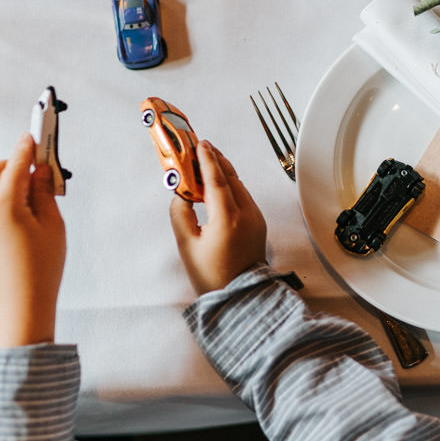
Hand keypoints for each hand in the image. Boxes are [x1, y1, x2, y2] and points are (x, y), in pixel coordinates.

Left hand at [0, 133, 65, 347]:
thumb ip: (44, 191)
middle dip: (14, 164)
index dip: (27, 147)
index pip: (15, 165)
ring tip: (36, 194)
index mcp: (4, 205)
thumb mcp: (52, 223)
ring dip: (8, 180)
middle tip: (40, 170)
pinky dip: (2, 196)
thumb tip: (40, 169)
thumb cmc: (42, 266)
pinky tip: (24, 210)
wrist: (21, 302)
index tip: (35, 133)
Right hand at [170, 140, 266, 293]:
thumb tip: (180, 194)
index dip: (207, 160)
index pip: (217, 180)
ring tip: (207, 162)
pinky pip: (244, 196)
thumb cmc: (212, 276)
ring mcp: (256, 219)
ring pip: (240, 186)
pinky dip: (232, 185)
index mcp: (227, 220)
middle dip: (216, 160)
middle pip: (231, 178)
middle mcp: (246, 215)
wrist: (240, 296)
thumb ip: (180, 215)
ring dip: (224, 171)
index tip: (199, 144)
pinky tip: (219, 184)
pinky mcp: (259, 224)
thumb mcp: (187, 245)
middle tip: (200, 147)